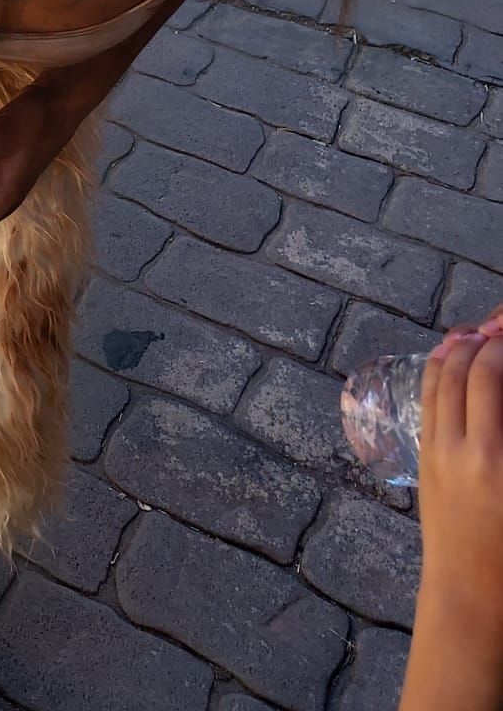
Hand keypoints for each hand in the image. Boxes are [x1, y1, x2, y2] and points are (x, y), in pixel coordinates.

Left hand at [410, 317, 502, 691]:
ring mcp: (435, 452)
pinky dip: (438, 374)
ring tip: (473, 331)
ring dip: (453, 350)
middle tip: (498, 320)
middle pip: (459, 370)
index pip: (490, 377)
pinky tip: (451, 364)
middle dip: (479, 337)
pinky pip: (428, 403)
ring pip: (436, 381)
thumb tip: (501, 394)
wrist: (469, 600)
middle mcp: (456, 448)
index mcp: (490, 458)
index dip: (500, 344)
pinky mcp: (425, 462)